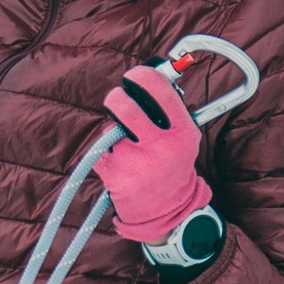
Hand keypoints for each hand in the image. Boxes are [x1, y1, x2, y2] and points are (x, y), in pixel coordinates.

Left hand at [98, 63, 209, 244]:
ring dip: (114, 132)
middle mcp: (160, 147)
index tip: (135, 75)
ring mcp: (136, 162)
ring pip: (110, 129)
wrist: (166, 209)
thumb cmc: (171, 163)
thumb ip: (170, 110)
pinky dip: (106, 151)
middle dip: (116, 97)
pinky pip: (100, 149)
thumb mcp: (184, 137)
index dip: (143, 76)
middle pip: (125, 106)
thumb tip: (147, 76)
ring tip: (129, 147)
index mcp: (182, 133)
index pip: (160, 91)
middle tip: (117, 99)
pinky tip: (121, 163)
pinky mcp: (114, 175)